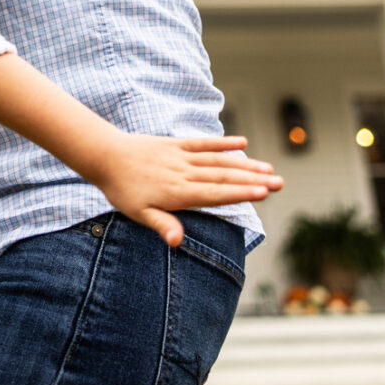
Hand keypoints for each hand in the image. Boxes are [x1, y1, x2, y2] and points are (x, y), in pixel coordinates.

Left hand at [89, 134, 282, 245]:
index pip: (215, 194)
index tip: (264, 193)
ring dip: (245, 164)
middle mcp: (184, 173)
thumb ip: (161, 225)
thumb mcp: (139, 213)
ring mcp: (181, 157)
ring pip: (218, 161)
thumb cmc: (122, 190)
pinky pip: (203, 143)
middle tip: (279, 183)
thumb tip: (177, 242)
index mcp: (177, 192)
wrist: (105, 156)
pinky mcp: (176, 144)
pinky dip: (222, 143)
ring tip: (268, 168)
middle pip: (223, 177)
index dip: (240, 193)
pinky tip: (242, 142)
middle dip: (253, 180)